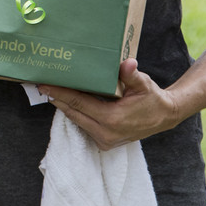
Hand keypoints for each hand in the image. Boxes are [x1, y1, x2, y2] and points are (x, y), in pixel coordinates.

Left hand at [40, 59, 181, 149]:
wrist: (163, 117)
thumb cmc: (152, 98)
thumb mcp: (144, 84)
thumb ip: (132, 75)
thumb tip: (127, 63)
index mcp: (112, 119)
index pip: (79, 104)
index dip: (60, 94)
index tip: (44, 85)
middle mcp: (105, 133)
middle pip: (73, 113)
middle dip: (56, 99)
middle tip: (41, 84)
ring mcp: (104, 140)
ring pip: (76, 120)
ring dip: (64, 106)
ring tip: (50, 91)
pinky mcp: (105, 142)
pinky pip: (84, 125)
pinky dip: (75, 113)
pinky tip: (66, 101)